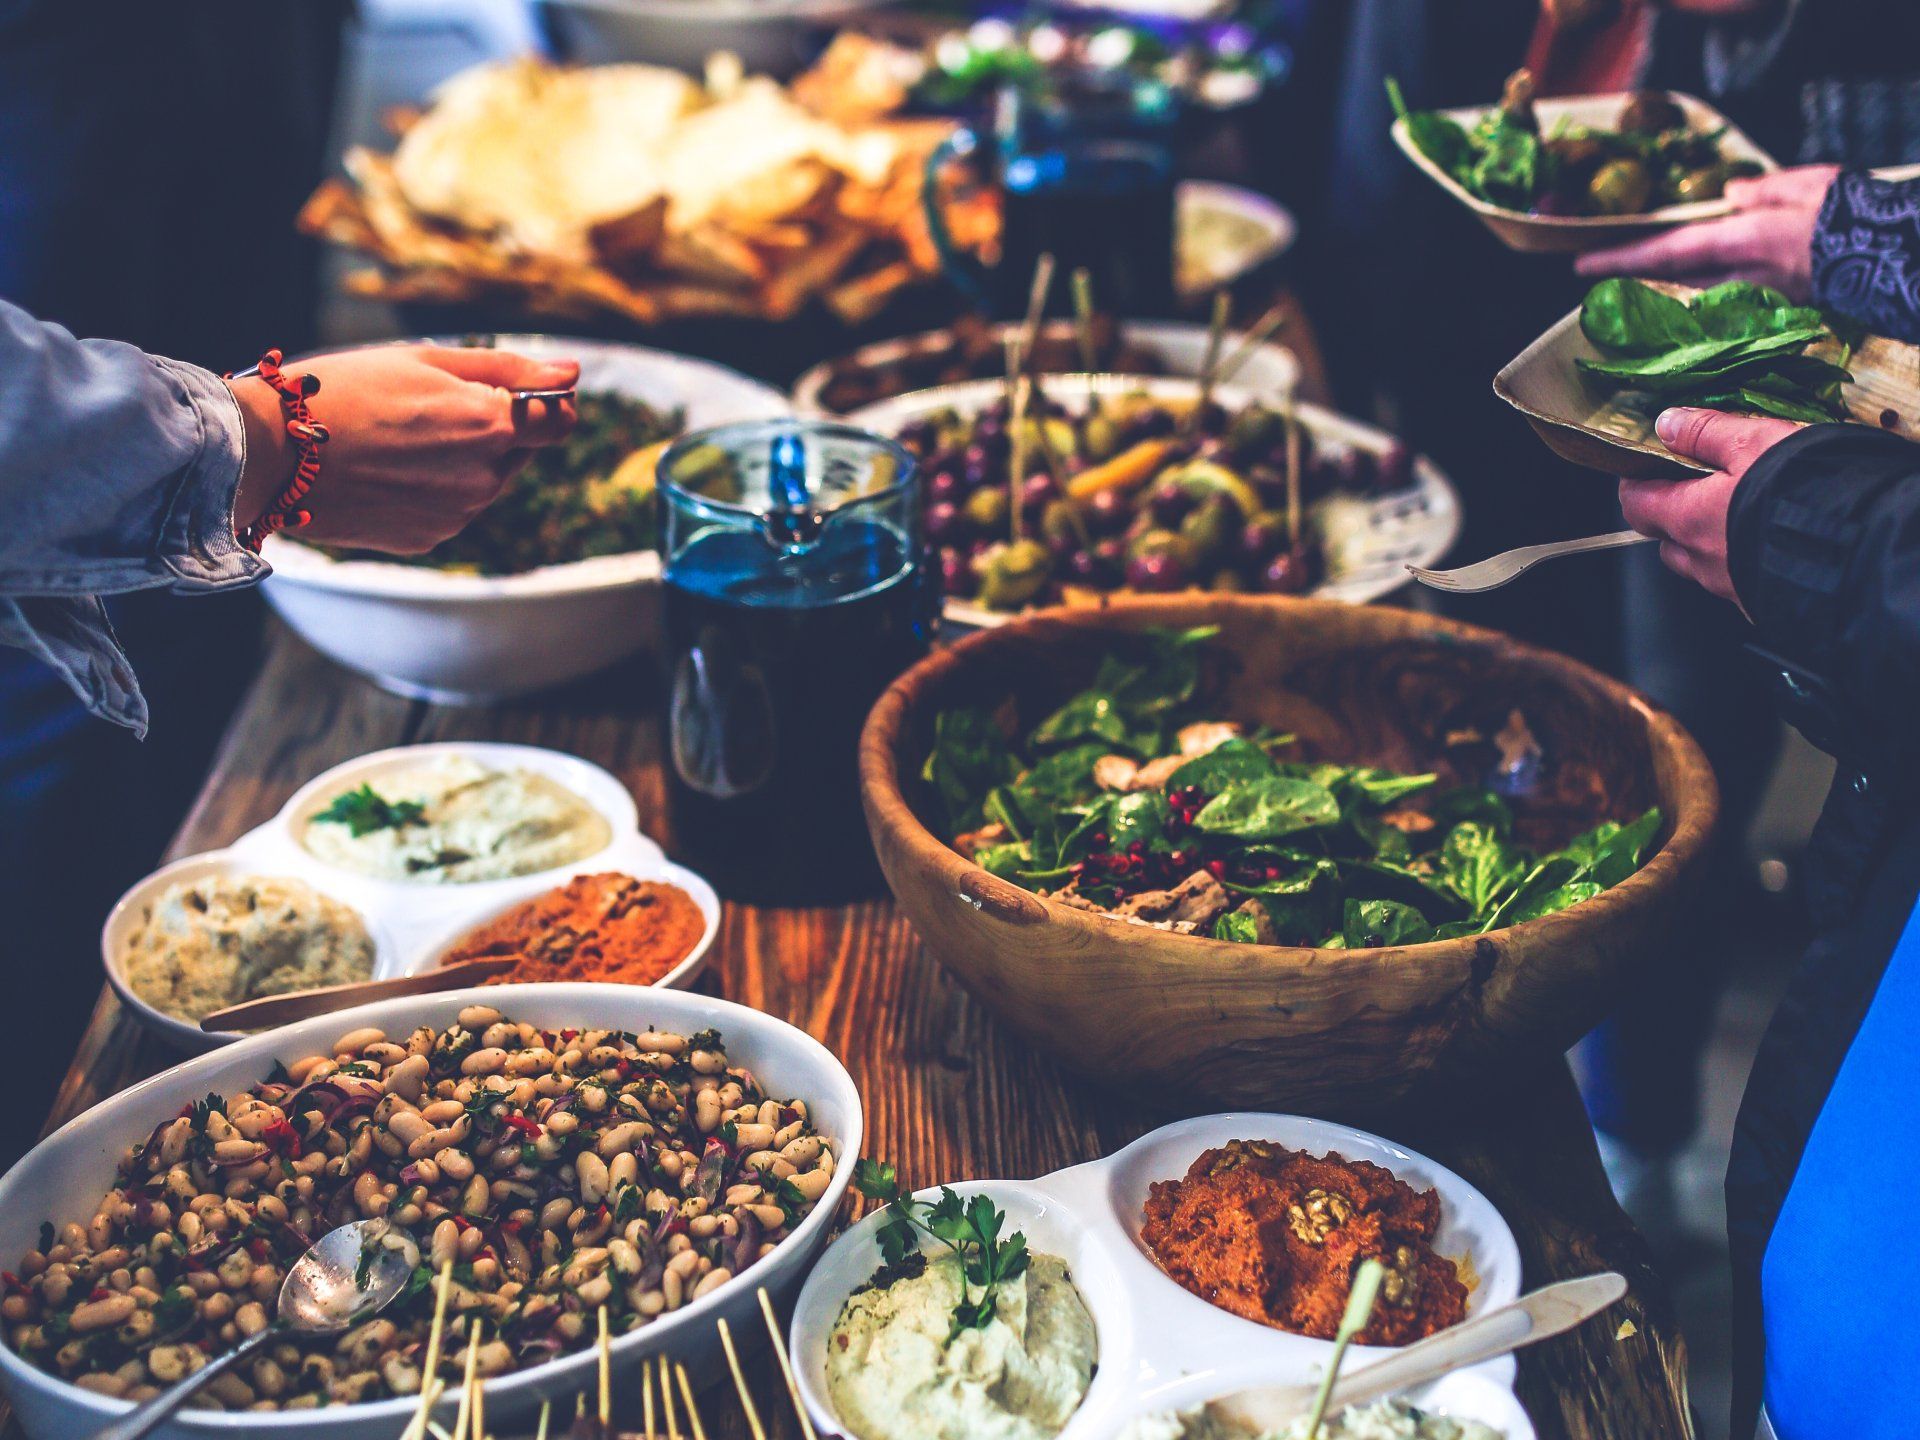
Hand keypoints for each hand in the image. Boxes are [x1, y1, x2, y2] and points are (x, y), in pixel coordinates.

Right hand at [228, 346, 578, 552]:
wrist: (269, 453)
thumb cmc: (342, 390)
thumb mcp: (424, 360)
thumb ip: (508, 369)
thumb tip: (573, 372)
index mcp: (490, 426)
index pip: (560, 419)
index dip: (546, 401)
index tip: (518, 390)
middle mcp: (484, 479)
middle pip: (518, 450)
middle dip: (490, 429)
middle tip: (422, 408)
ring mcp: (457, 515)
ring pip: (484, 481)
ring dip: (460, 460)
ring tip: (395, 439)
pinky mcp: (429, 539)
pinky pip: (451, 508)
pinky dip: (432, 489)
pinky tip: (385, 471)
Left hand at [1574, 165, 1839, 300]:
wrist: (1895, 257)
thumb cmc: (1850, 213)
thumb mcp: (1807, 184)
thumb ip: (1763, 191)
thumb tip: (1731, 193)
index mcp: (1742, 241)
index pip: (1667, 251)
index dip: (1622, 260)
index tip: (1582, 267)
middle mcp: (1742, 276)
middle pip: (1673, 280)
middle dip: (1634, 278)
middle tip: (1595, 278)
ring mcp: (1758, 296)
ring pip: (1697, 293)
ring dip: (1665, 289)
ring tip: (1633, 284)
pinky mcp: (1776, 307)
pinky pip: (1727, 301)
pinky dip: (1704, 296)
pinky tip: (1690, 296)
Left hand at [1619, 406, 1798, 603]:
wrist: (1866, 552)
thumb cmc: (1805, 491)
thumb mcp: (1754, 442)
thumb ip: (1706, 433)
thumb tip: (1667, 424)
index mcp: (1689, 519)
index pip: (1636, 504)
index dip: (1637, 483)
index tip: (1648, 466)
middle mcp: (1703, 561)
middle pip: (1667, 540)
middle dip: (1673, 515)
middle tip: (1700, 488)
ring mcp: (1732, 587)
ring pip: (1703, 564)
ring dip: (1710, 541)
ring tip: (1742, 513)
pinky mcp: (1763, 602)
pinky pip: (1739, 581)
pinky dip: (1745, 560)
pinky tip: (1773, 541)